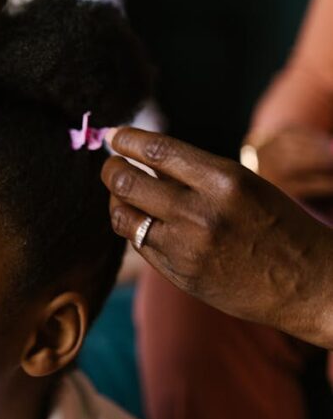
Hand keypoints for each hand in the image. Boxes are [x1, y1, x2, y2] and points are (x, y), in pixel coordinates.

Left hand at [101, 127, 332, 347]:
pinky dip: (134, 227)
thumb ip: (194, 174)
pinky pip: (138, 244)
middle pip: (128, 183)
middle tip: (111, 166)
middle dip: (111, 170)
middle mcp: (201, 213)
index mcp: (224, 180)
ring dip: (115, 201)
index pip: (158, 151)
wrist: (307, 283)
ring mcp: (187, 248)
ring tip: (121, 194)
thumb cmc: (277, 224)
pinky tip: (141, 220)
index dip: (127, 140)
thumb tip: (140, 159)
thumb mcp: (244, 185)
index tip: (114, 135)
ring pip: (124, 216)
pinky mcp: (180, 275)